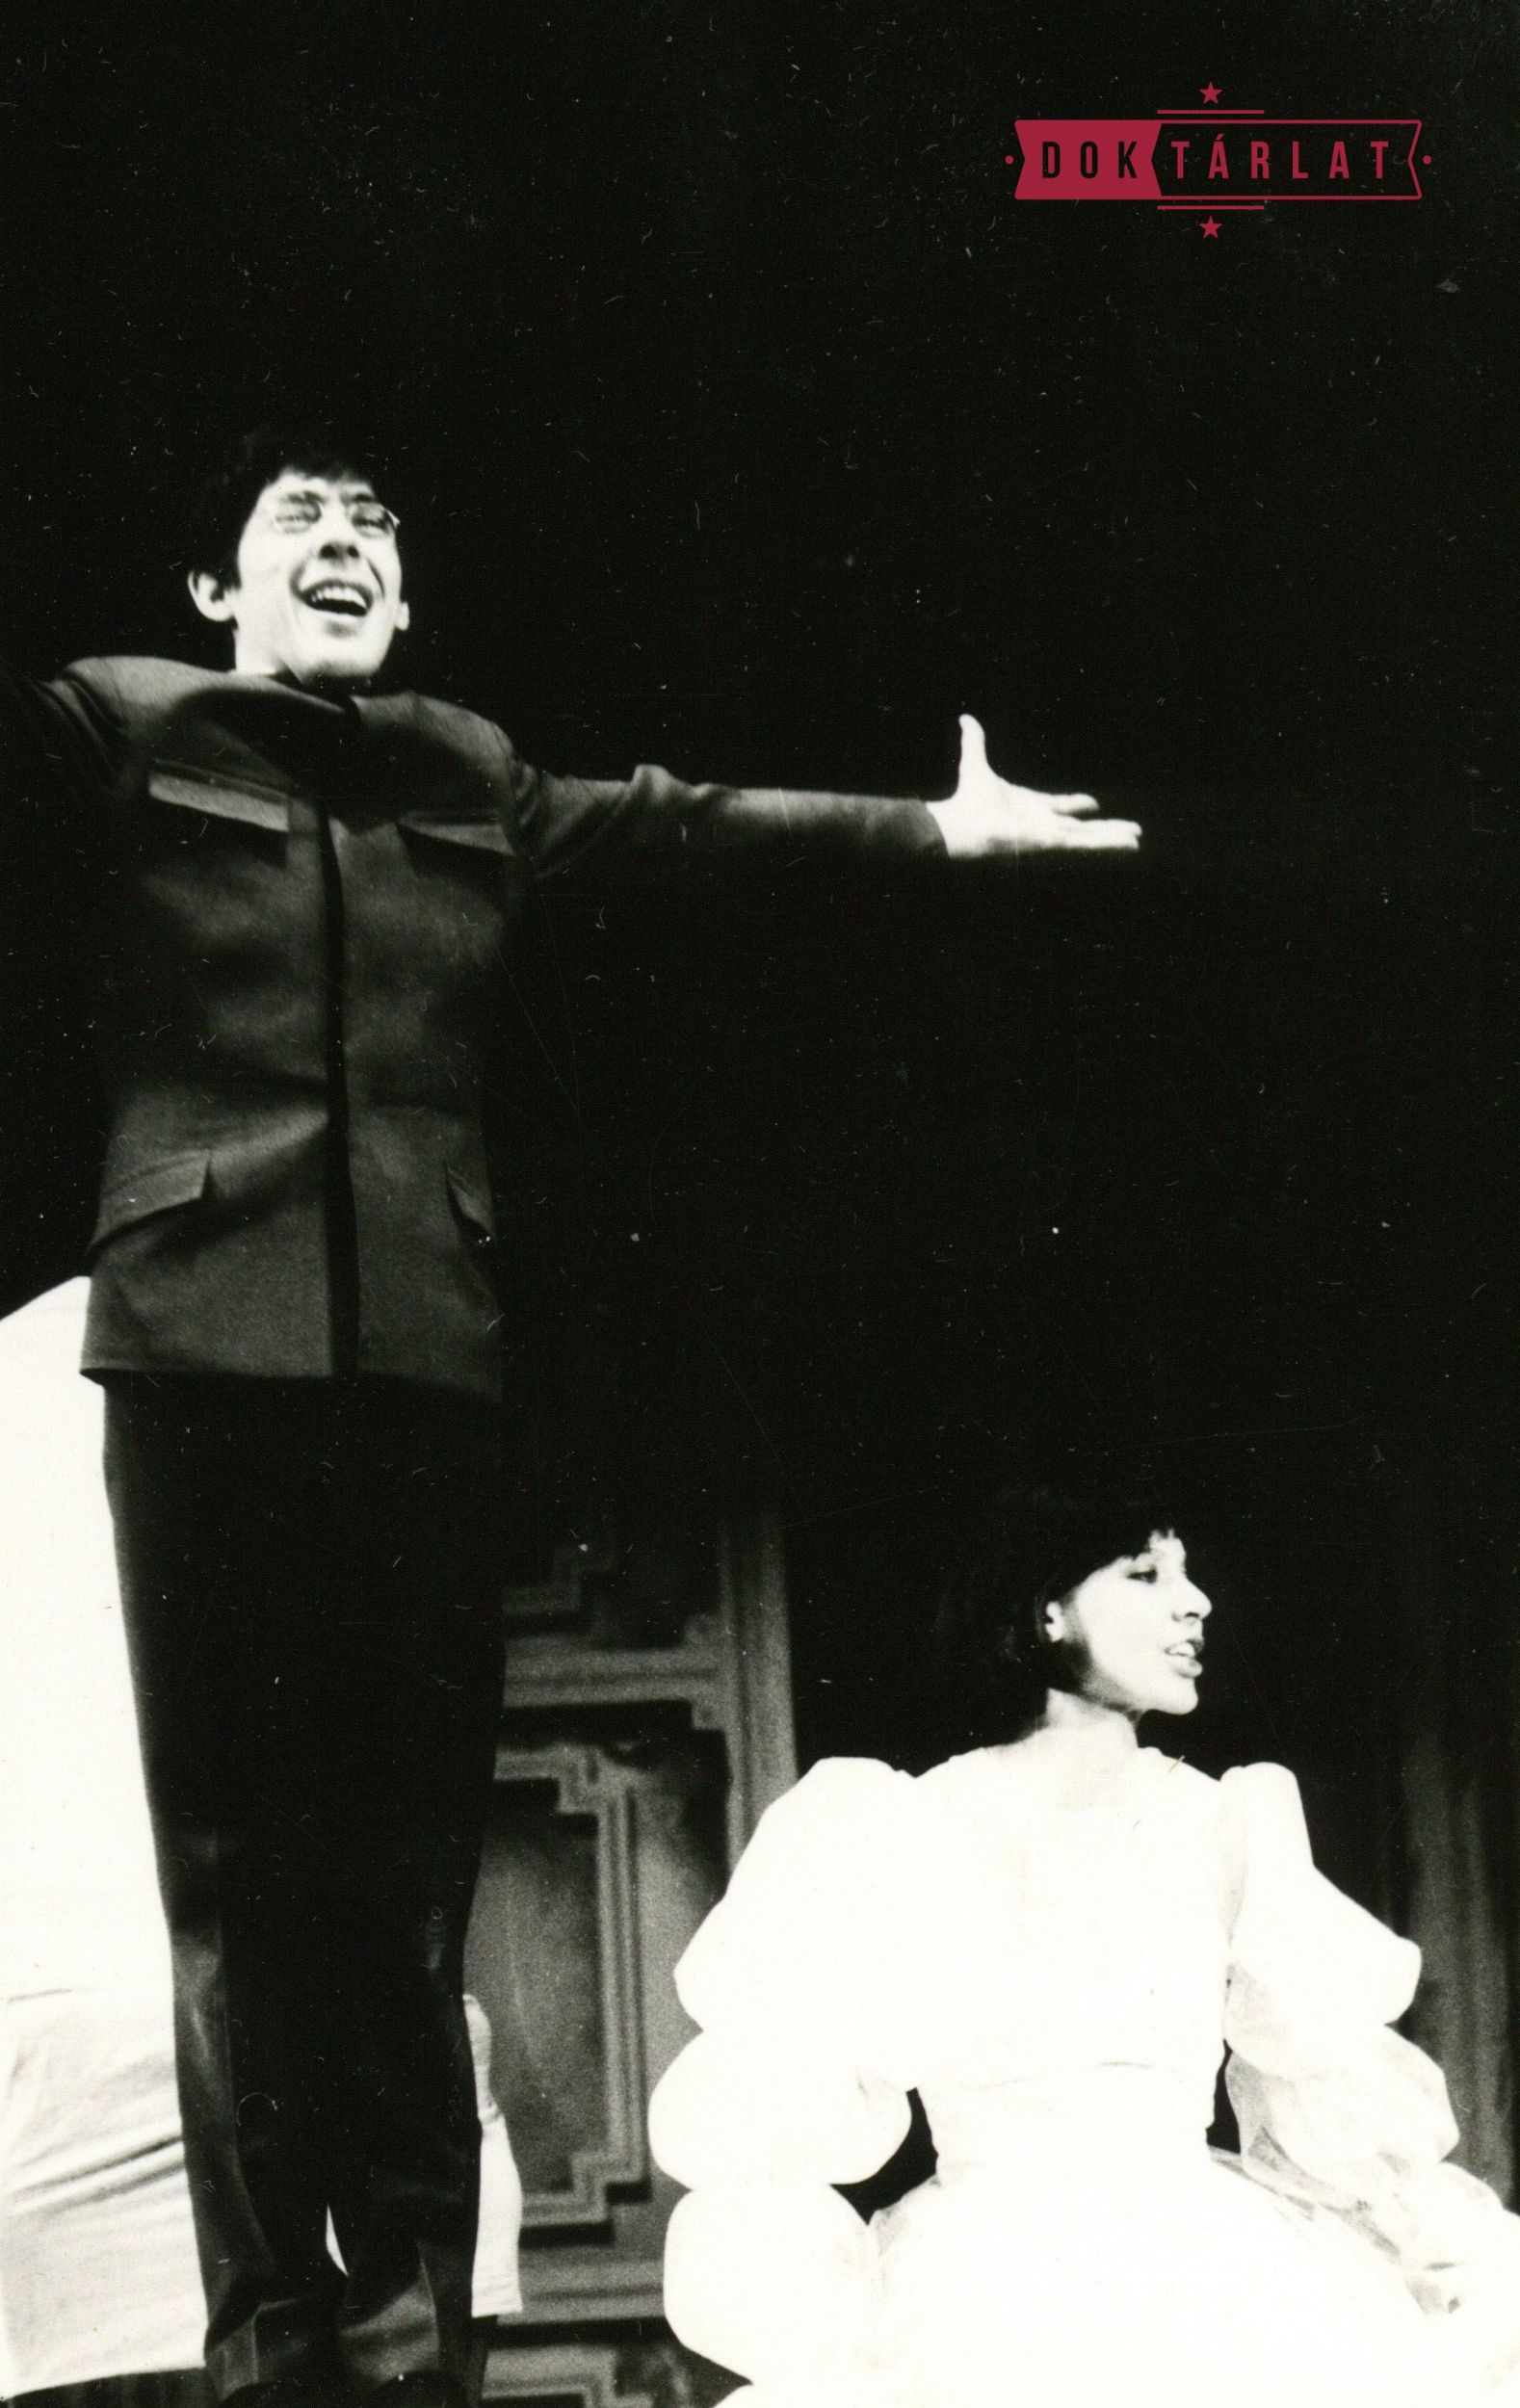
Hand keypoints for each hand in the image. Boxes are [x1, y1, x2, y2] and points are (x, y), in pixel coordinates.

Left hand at [927, 715, 1140, 855]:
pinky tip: (1130, 844)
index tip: (1092, 803)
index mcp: (1030, 807)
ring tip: (1136, 839)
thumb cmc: (967, 800)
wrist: (963, 824)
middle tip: (1127, 830)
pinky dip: (1109, 844)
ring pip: (1090, 838)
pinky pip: (1088, 844)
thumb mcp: (975, 763)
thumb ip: (975, 741)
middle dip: (1105, 829)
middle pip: (1081, 827)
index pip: (1059, 807)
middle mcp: (1043, 824)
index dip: (1075, 805)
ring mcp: (1051, 835)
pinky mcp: (1055, 843)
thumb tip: (966, 718)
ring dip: (1113, 838)